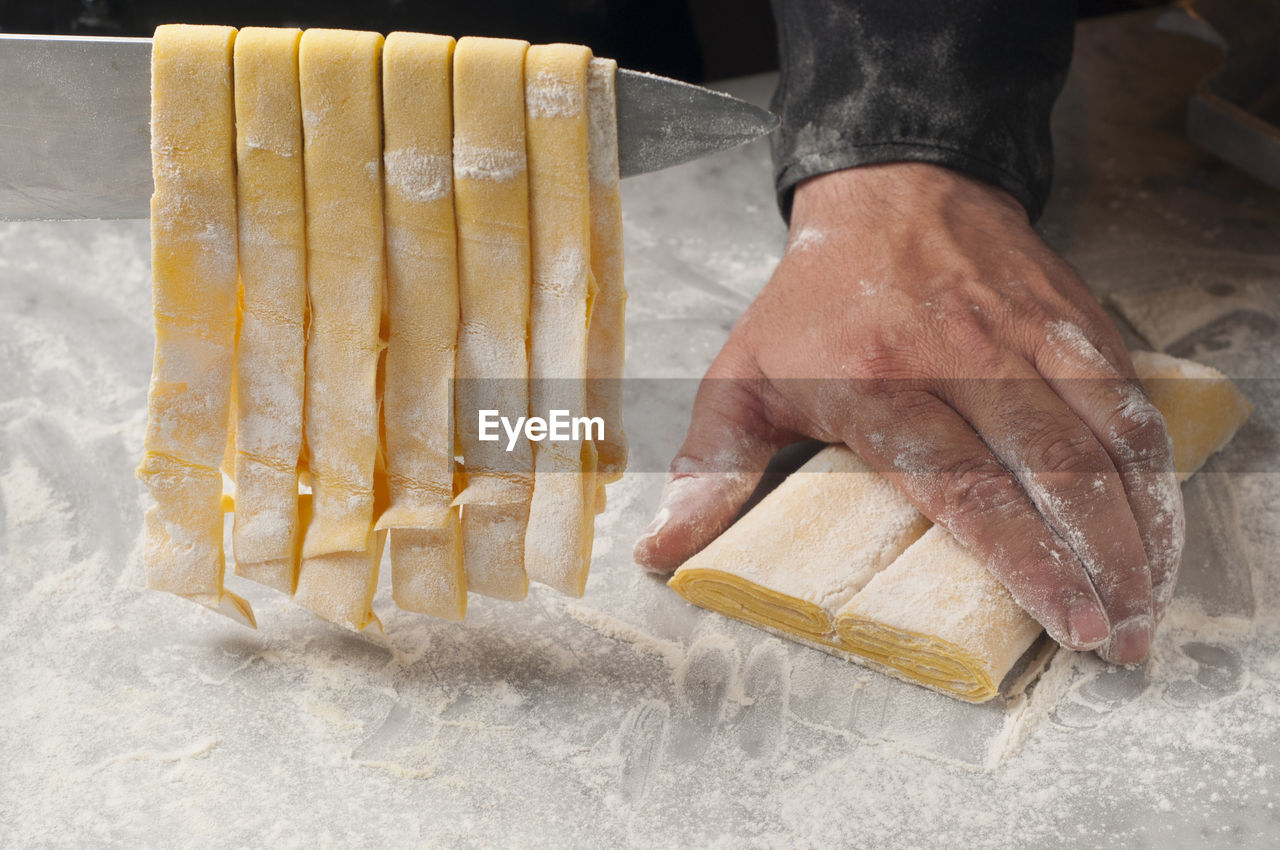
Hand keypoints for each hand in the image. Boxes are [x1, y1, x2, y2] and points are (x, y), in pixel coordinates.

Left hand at [633, 163, 1183, 663]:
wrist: (889, 190)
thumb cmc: (810, 301)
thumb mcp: (739, 380)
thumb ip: (708, 472)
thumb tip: (659, 556)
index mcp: (877, 387)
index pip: (964, 485)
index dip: (1023, 558)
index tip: (1064, 617)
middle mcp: (961, 362)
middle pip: (1053, 473)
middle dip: (1101, 563)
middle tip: (1121, 636)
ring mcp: (1025, 337)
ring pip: (1106, 438)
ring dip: (1139, 524)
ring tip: (1148, 598)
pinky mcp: (1069, 320)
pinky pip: (1127, 396)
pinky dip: (1151, 462)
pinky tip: (1155, 517)